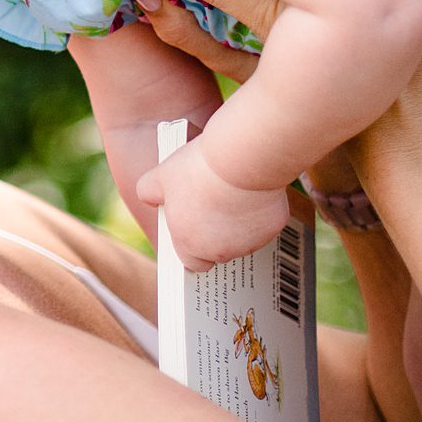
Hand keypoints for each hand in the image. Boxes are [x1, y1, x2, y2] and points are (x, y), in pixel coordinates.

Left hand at [138, 134, 289, 272]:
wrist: (240, 160)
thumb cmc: (199, 171)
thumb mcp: (160, 177)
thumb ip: (149, 192)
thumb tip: (148, 195)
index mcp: (190, 245)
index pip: (190, 262)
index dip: (190, 247)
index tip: (190, 229)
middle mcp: (221, 250)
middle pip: (217, 250)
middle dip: (214, 233)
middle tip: (210, 205)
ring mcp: (250, 241)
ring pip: (243, 239)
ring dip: (237, 224)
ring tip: (229, 193)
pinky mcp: (273, 227)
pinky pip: (264, 223)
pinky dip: (258, 211)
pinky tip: (250, 189)